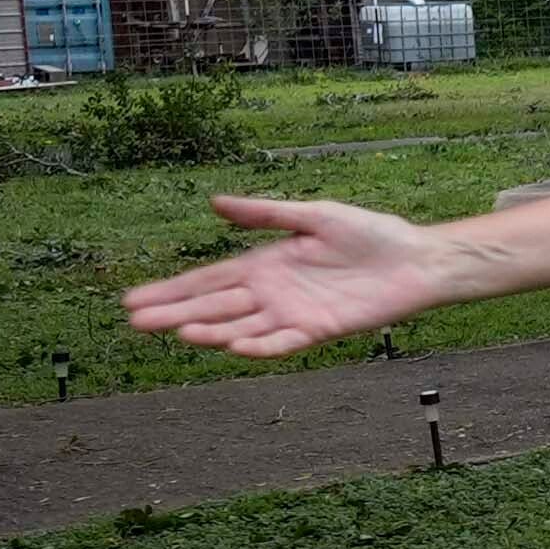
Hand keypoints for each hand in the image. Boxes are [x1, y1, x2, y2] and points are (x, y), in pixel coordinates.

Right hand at [119, 195, 470, 360]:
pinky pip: (283, 342)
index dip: (172, 290)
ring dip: (211, 331)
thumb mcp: (313, 215)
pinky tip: (234, 345)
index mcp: (264, 264)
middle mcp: (272, 293)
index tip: (133, 300)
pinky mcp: (319, 330)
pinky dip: (259, 346)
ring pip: (241, 327)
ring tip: (178, 332)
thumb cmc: (369, 233)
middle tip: (136, 321)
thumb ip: (265, 213)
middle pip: (214, 306)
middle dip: (175, 313)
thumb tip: (214, 203)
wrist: (416, 258)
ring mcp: (293, 314)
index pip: (207, 280)